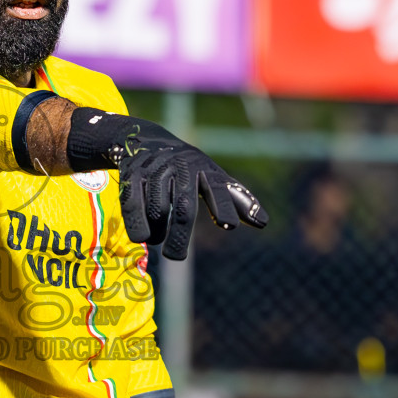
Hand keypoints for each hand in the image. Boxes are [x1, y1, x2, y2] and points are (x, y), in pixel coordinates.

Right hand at [66, 109, 267, 260]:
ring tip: (159, 242)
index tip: (230, 226)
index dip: (224, 206)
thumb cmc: (188, 168)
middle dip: (180, 234)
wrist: (146, 140)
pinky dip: (137, 224)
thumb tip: (264, 223)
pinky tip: (142, 237)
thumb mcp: (213, 177)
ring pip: (157, 207)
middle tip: (177, 257)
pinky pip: (133, 203)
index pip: (218, 188)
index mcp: (205, 169)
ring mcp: (155, 170)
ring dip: (158, 231)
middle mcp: (181, 167)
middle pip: (184, 206)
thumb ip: (237, 200)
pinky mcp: (133, 174)